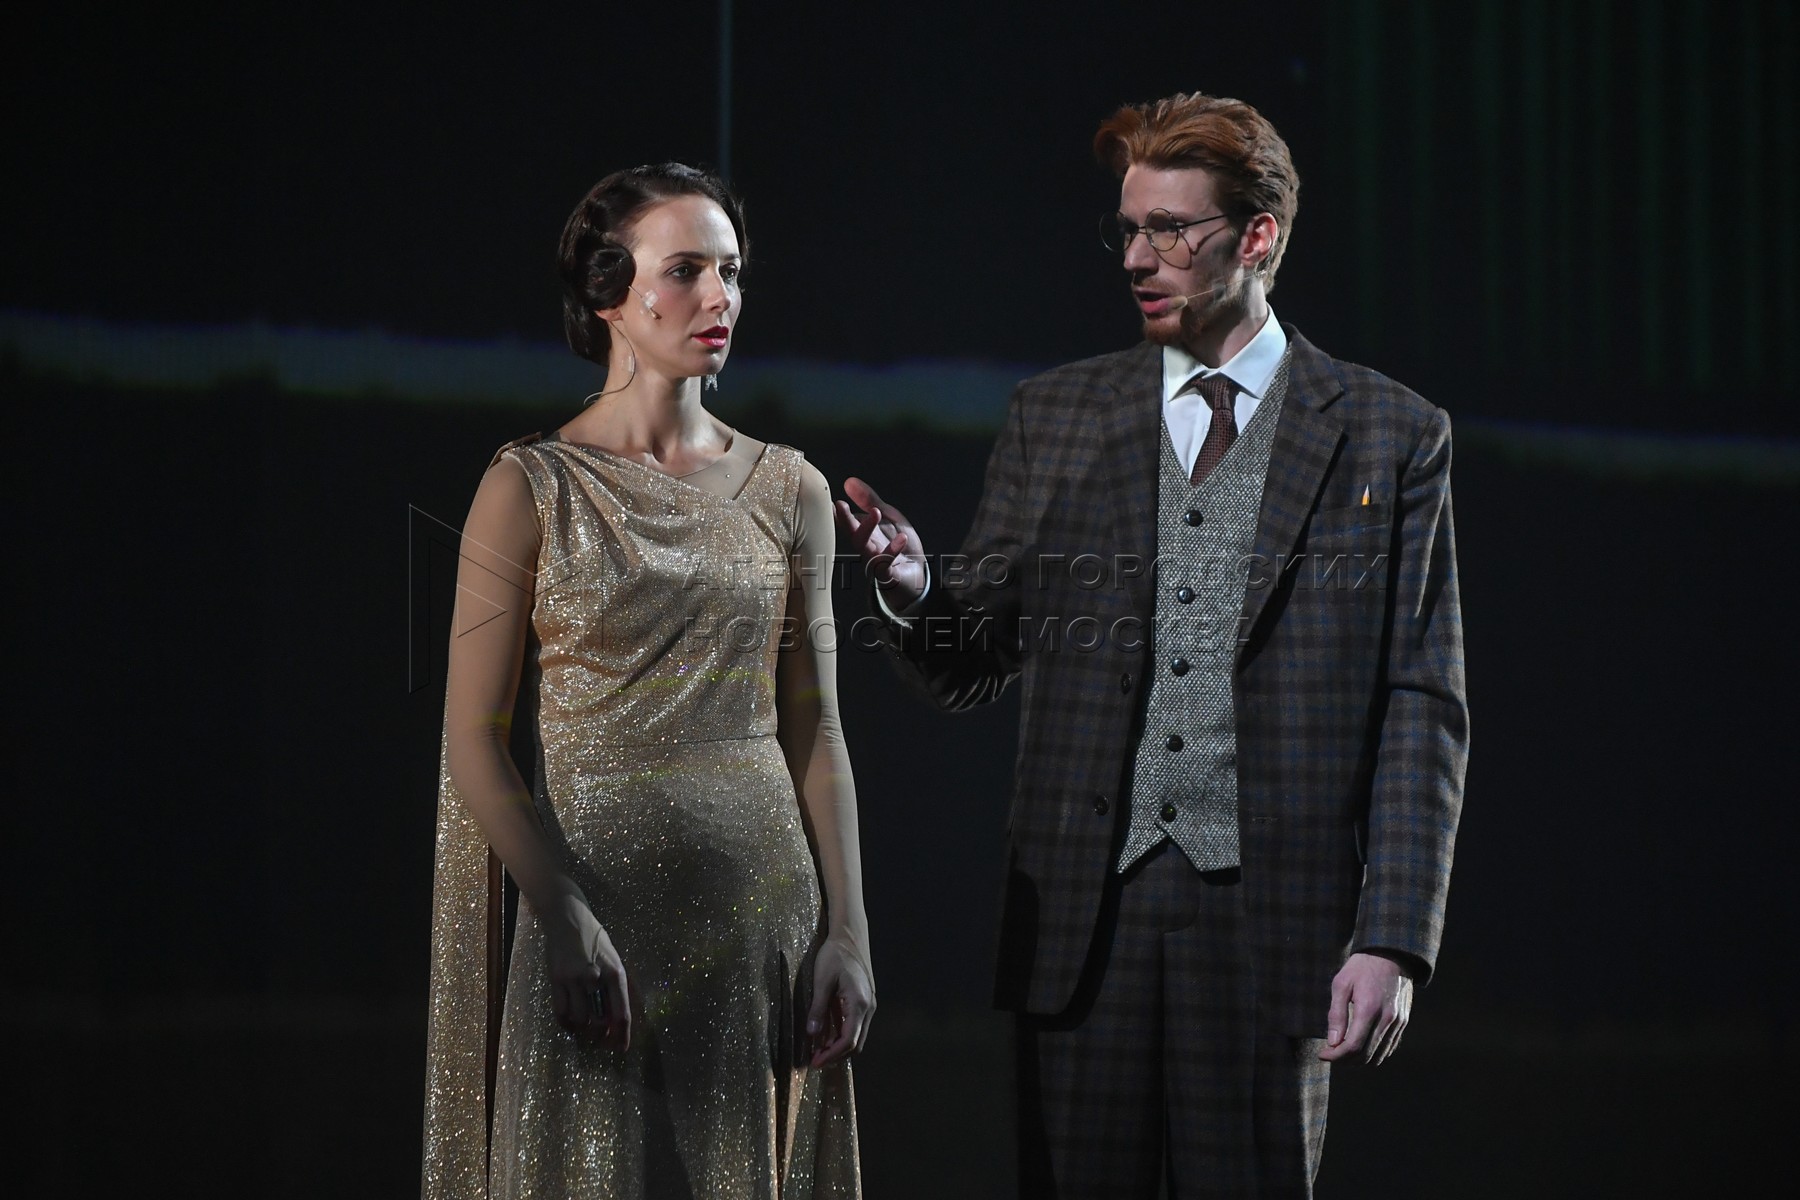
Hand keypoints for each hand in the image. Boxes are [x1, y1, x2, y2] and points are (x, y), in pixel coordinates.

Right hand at [545, 895, 631, 1049]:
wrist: (567, 918)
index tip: (621, 1049)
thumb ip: (614, 987)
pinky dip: (566, 1023)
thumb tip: (613, 1018)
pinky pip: (560, 1012)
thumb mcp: (613, 959)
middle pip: (599, 1021)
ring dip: (583, 1029)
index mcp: (615, 973)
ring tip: (585, 1028)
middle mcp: (595, 977)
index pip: (622, 1013)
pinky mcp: (555, 979)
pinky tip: (570, 1024)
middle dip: (601, 1035)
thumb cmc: (594, 939)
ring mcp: (573, 979)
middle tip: (600, 1040)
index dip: (622, 1035)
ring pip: (579, 1019)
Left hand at [806, 934, 875, 1067]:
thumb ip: (818, 1009)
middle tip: (815, 1059)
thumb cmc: (835, 955)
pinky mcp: (865, 1002)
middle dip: (836, 1055)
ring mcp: (869, 1005)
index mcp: (859, 1004)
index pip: (849, 1040)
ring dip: (839, 1047)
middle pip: (856, 1044)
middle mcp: (868, 1008)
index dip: (831, 1055)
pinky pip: (856, 1026)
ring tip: (818, 1050)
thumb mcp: (822, 981)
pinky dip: (843, 1036)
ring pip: (858, 1036)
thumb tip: (812, 1034)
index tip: (815, 1062)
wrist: (850, 936)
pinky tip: (827, 1036)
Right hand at [834, 477, 927, 607]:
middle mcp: (866, 547)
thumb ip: (869, 500)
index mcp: (863, 532)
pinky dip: (893, 551)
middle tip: (840, 505)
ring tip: (875, 512)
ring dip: (867, 529)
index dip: (835, 511)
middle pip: (851, 533)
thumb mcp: (887, 516)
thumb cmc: (897, 544)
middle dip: (845, 519)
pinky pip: (887, 563)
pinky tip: (901, 538)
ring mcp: (875, 561)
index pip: (845, 521)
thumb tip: (849, 482)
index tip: (827, 499)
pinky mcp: (888, 574)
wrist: (915, 573)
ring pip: (865, 548)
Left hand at [1318, 951, 1411, 1064]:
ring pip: (1378, 1056)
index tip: (1322, 1054)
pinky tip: (1360, 1044)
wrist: (1391, 954)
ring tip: (1343, 1050)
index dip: (1335, 1056)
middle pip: (1365, 1056)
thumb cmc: (1361, 967)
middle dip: (1344, 1060)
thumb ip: (1336, 1014)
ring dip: (1359, 1059)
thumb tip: (1332, 1042)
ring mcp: (1398, 1022)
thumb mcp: (1341, 984)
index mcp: (1369, 1009)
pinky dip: (1373, 1053)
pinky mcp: (1403, 1022)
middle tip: (1331, 1052)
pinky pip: (1389, 1048)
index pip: (1353, 1046)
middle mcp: (1386, 1019)